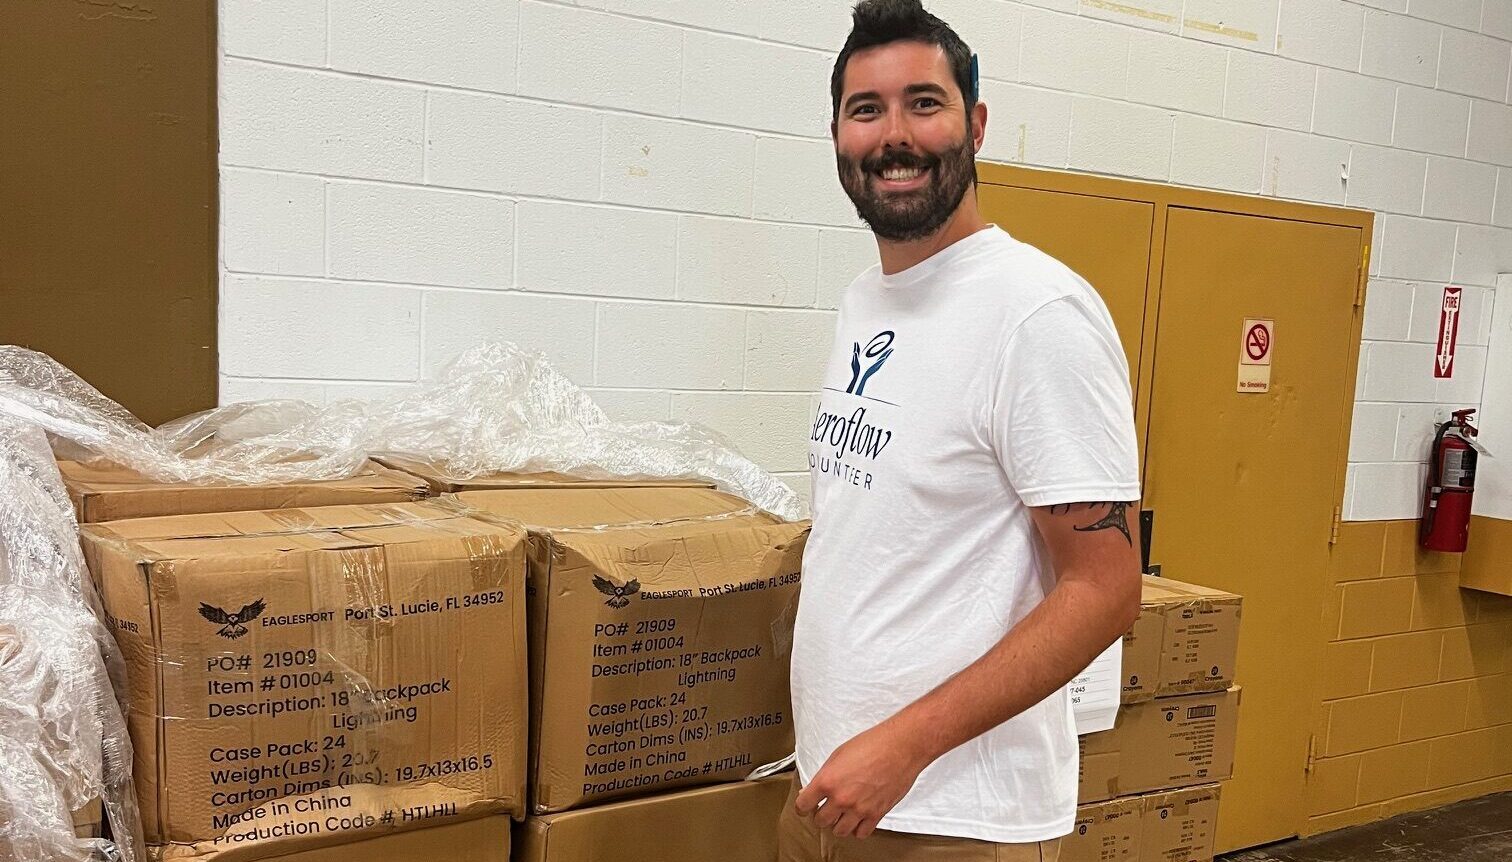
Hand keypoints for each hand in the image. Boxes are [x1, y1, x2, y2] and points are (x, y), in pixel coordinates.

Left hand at [793, 720, 932, 839]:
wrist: (900, 747)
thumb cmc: (873, 744)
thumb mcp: (839, 754)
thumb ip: (825, 775)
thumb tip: (814, 789)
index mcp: (828, 781)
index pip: (803, 805)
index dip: (802, 806)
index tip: (804, 806)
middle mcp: (841, 798)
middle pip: (821, 821)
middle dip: (820, 815)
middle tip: (824, 808)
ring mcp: (859, 809)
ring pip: (839, 831)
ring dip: (838, 824)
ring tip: (841, 815)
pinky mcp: (876, 814)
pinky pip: (861, 833)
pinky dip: (857, 829)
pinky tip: (857, 820)